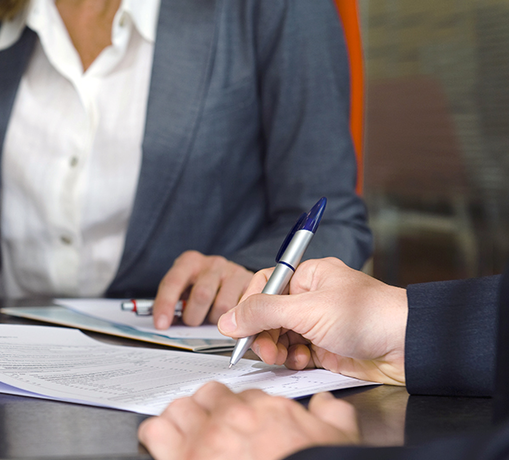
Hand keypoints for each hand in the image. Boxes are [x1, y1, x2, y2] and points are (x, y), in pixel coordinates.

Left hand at [138, 381, 358, 459]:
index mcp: (267, 410)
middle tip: (215, 426)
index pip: (245, 394)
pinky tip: (166, 443)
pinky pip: (155, 432)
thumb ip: (331, 416)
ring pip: (180, 408)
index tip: (243, 421)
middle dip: (211, 408)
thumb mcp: (337, 439)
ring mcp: (206, 437)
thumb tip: (326, 404)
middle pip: (209, 394)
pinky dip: (158, 435)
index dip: (243, 409)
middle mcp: (233, 417)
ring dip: (183, 419)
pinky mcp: (183, 458)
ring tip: (188, 432)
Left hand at [154, 251, 252, 328]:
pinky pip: (241, 309)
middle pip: (201, 295)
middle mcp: (212, 263)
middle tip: (193, 321)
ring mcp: (232, 271)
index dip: (165, 305)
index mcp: (189, 262)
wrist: (229, 274)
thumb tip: (165, 323)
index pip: (173, 282)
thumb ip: (175, 302)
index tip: (161, 324)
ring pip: (223, 307)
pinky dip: (233, 319)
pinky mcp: (250, 282)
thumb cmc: (201, 284)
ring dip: (215, 320)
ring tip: (212, 316)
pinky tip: (230, 316)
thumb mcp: (184, 287)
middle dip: (193, 317)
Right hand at [217, 257, 406, 384]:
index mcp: (309, 276)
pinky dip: (293, 360)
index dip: (250, 305)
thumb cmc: (369, 316)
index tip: (239, 325)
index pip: (265, 285)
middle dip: (262, 332)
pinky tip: (301, 362)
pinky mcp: (327, 349)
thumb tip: (227, 320)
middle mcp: (312, 298)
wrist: (410, 347)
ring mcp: (319, 324)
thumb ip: (262, 313)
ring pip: (280, 336)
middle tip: (263, 348)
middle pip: (269, 314)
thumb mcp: (307, 310)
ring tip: (283, 357)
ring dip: (276, 348)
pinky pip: (296, 353)